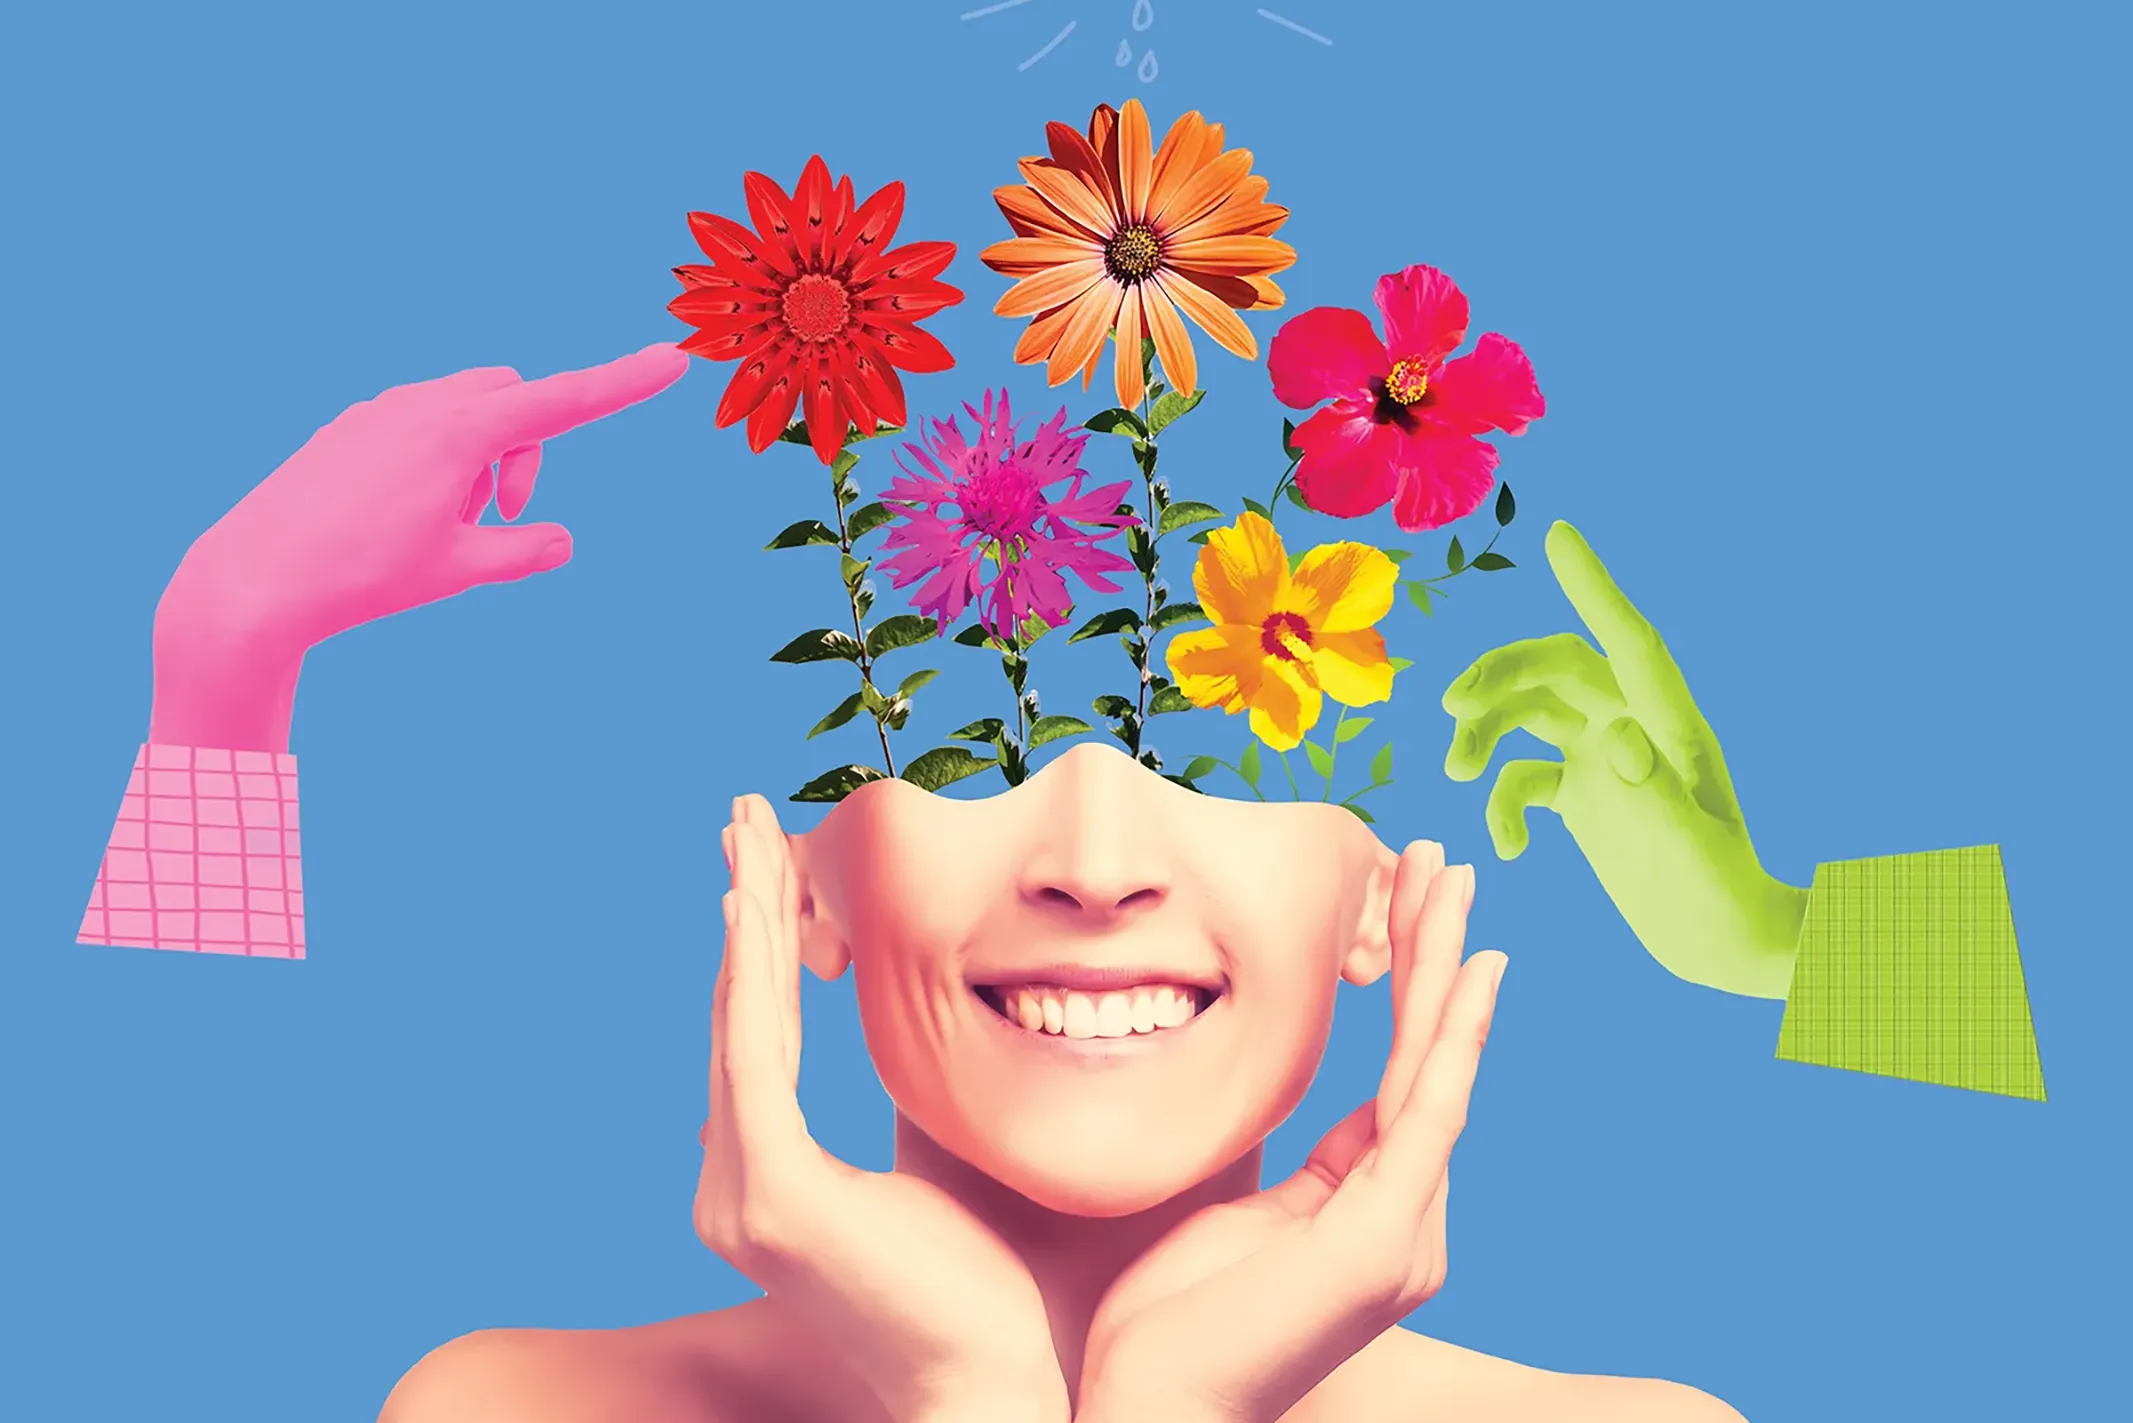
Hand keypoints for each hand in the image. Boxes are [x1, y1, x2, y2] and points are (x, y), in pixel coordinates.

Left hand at [148, 343, 689, 750]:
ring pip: (464, 411)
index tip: (672, 359)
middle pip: (513, 399)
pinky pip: (418, 425)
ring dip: (482, 460)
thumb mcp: (459, 569)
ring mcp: (381, 412)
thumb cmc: (363, 577)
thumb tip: (558, 540)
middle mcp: (421, 406)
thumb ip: (521, 550)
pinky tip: (403, 518)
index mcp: (459, 432)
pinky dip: (439, 462)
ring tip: (449, 525)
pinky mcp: (350, 428)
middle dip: (527, 451)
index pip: (563, 401)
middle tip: (502, 517)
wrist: (257, 579)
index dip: (622, 383)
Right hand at [696, 795, 1069, 1422]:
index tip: (769, 871)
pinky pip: (759, 1056)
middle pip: (738, 1019)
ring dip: (750, 918)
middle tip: (743, 820)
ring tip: (748, 832)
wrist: (998, 1389)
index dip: (765, 951)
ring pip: (742, 1023)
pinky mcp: (775, 1196)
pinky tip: (761, 904)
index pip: (760, 1043)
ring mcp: (743, 1196)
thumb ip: (908, 1100)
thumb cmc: (988, 1292)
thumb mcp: (938, 1166)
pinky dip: (759, 974)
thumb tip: (933, 1025)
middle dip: (747, 912)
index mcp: (768, 1187)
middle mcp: (733, 1189)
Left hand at [1077, 844, 1506, 1422]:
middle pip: (1428, 1058)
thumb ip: (1289, 1168)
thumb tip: (1298, 1109)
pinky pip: (1426, 1114)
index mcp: (1366, 1209)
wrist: (1152, 1411)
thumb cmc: (1171, 1321)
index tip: (1406, 906)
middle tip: (1445, 861)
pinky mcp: (1384, 1242)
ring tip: (1450, 879)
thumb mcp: (1237, 1216)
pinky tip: (1469, 974)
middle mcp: (1405, 1219)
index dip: (1410, 987)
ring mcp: (1404, 1233)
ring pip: (1434, 1068)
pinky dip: (1451, 1040)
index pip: (1399, 1074)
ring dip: (1443, 965)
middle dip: (1436, 953)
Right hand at [1441, 521, 1806, 998]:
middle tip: (1454, 710)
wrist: (1723, 948)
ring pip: (1532, 712)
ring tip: (1456, 771)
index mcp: (1669, 725)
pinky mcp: (1585, 799)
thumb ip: (1653, 790)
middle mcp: (1634, 730)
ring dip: (1487, 731)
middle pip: (1558, 668)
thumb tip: (1615, 735)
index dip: (1592, 587)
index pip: (1627, 641)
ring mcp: (1606, 763)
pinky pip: (1526, 776)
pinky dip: (1502, 803)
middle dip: (1501, 675)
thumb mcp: (1690, 849)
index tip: (1560, 535)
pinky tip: (1508, 849)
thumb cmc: (1722, 900)